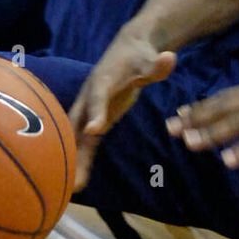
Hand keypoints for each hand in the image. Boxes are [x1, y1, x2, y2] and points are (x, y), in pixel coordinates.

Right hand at [69, 21, 176, 189]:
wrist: (128, 49)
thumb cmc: (138, 56)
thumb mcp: (150, 59)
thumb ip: (158, 65)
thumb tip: (169, 58)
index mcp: (102, 80)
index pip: (98, 96)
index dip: (95, 111)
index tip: (92, 130)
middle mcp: (89, 97)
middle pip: (77, 122)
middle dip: (72, 146)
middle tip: (68, 172)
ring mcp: (89, 110)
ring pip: (77, 137)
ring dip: (73, 160)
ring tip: (72, 189)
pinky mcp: (95, 120)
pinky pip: (86, 142)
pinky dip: (82, 160)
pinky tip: (79, 183)